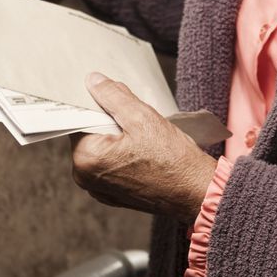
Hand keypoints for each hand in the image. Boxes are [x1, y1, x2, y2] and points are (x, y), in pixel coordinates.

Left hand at [71, 73, 216, 222]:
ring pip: (101, 148)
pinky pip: (109, 164)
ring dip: (118, 136)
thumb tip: (93, 81)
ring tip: (143, 136)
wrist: (196, 192)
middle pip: (90, 133)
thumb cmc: (173, 160)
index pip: (80, 118)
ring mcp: (98, 189)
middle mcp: (85, 177)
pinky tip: (143, 151)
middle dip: (110, 120)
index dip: (99, 103)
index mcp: (86, 158)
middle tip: (136, 118)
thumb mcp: (142, 117)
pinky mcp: (112, 194)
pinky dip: (122, 154)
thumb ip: (113, 96)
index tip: (117, 98)